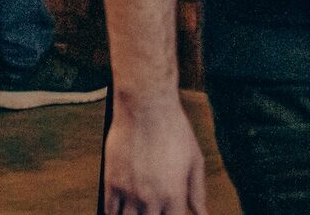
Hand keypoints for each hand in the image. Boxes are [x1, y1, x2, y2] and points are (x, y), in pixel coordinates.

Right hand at [102, 96, 207, 213]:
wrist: (145, 108)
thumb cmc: (175, 131)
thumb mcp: (194, 161)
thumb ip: (197, 192)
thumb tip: (203, 214)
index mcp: (175, 196)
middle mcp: (151, 198)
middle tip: (152, 212)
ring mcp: (129, 190)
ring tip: (137, 213)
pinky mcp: (111, 179)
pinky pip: (109, 208)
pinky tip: (117, 214)